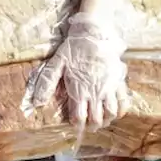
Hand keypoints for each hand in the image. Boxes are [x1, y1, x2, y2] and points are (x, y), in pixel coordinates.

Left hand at [28, 14, 129, 130]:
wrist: (94, 33)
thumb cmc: (74, 48)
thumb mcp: (57, 63)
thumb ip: (47, 83)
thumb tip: (37, 103)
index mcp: (78, 90)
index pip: (79, 118)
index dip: (77, 126)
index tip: (76, 128)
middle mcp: (95, 92)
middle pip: (96, 119)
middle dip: (92, 126)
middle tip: (89, 127)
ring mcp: (109, 87)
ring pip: (111, 113)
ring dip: (106, 120)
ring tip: (102, 121)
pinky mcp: (119, 81)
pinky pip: (124, 101)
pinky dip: (122, 110)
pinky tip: (117, 113)